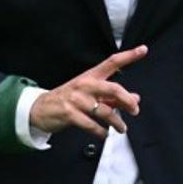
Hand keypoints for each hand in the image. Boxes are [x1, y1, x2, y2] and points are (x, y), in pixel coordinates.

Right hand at [29, 45, 146, 138]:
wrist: (40, 108)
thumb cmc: (68, 99)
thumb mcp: (89, 94)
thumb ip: (112, 96)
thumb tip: (134, 99)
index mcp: (91, 76)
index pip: (112, 62)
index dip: (129, 55)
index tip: (143, 50)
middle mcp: (85, 85)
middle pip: (113, 88)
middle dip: (128, 100)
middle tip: (135, 110)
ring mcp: (77, 99)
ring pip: (105, 111)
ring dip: (117, 122)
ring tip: (121, 128)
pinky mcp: (70, 114)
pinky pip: (91, 125)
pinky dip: (101, 132)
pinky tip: (103, 134)